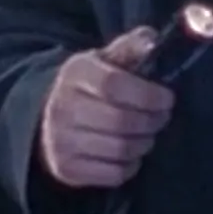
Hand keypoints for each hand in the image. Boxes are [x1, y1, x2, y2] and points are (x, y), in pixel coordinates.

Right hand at [37, 28, 176, 188]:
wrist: (45, 119)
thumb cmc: (88, 86)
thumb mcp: (104, 60)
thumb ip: (130, 47)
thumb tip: (152, 39)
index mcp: (75, 74)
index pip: (115, 85)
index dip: (148, 95)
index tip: (167, 98)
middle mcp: (63, 108)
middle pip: (121, 122)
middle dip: (152, 121)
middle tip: (162, 117)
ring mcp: (61, 141)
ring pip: (120, 150)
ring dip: (144, 143)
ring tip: (147, 134)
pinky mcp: (66, 169)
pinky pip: (113, 175)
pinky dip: (131, 166)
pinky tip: (131, 153)